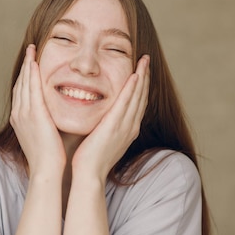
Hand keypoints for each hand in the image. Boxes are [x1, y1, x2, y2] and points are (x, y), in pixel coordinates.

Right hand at [10, 45, 65, 175]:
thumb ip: (47, 123)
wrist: (47, 170)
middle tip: (30, 50)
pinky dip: (31, 74)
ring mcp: (23, 113)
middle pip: (21, 83)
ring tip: (32, 49)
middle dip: (25, 66)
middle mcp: (18, 114)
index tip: (31, 63)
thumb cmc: (51, 158)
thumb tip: (55, 117)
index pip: (22, 92)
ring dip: (27, 64)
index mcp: (21, 120)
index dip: (26, 76)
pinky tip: (34, 62)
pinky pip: (31, 88)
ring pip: (24, 82)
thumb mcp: (45, 136)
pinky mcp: (33, 114)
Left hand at [71, 55, 149, 179]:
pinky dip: (132, 88)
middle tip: (146, 59)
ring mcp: (125, 127)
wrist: (88, 175)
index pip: (137, 103)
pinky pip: (126, 103)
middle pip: (141, 96)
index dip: (141, 85)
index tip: (141, 70)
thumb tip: (100, 117)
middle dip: (145, 77)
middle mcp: (131, 127)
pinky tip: (135, 75)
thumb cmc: (89, 159)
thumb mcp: (101, 139)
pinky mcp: (115, 126)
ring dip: (142, 77)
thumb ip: (104, 126)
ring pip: (137, 96)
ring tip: (144, 60)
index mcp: (128, 129)